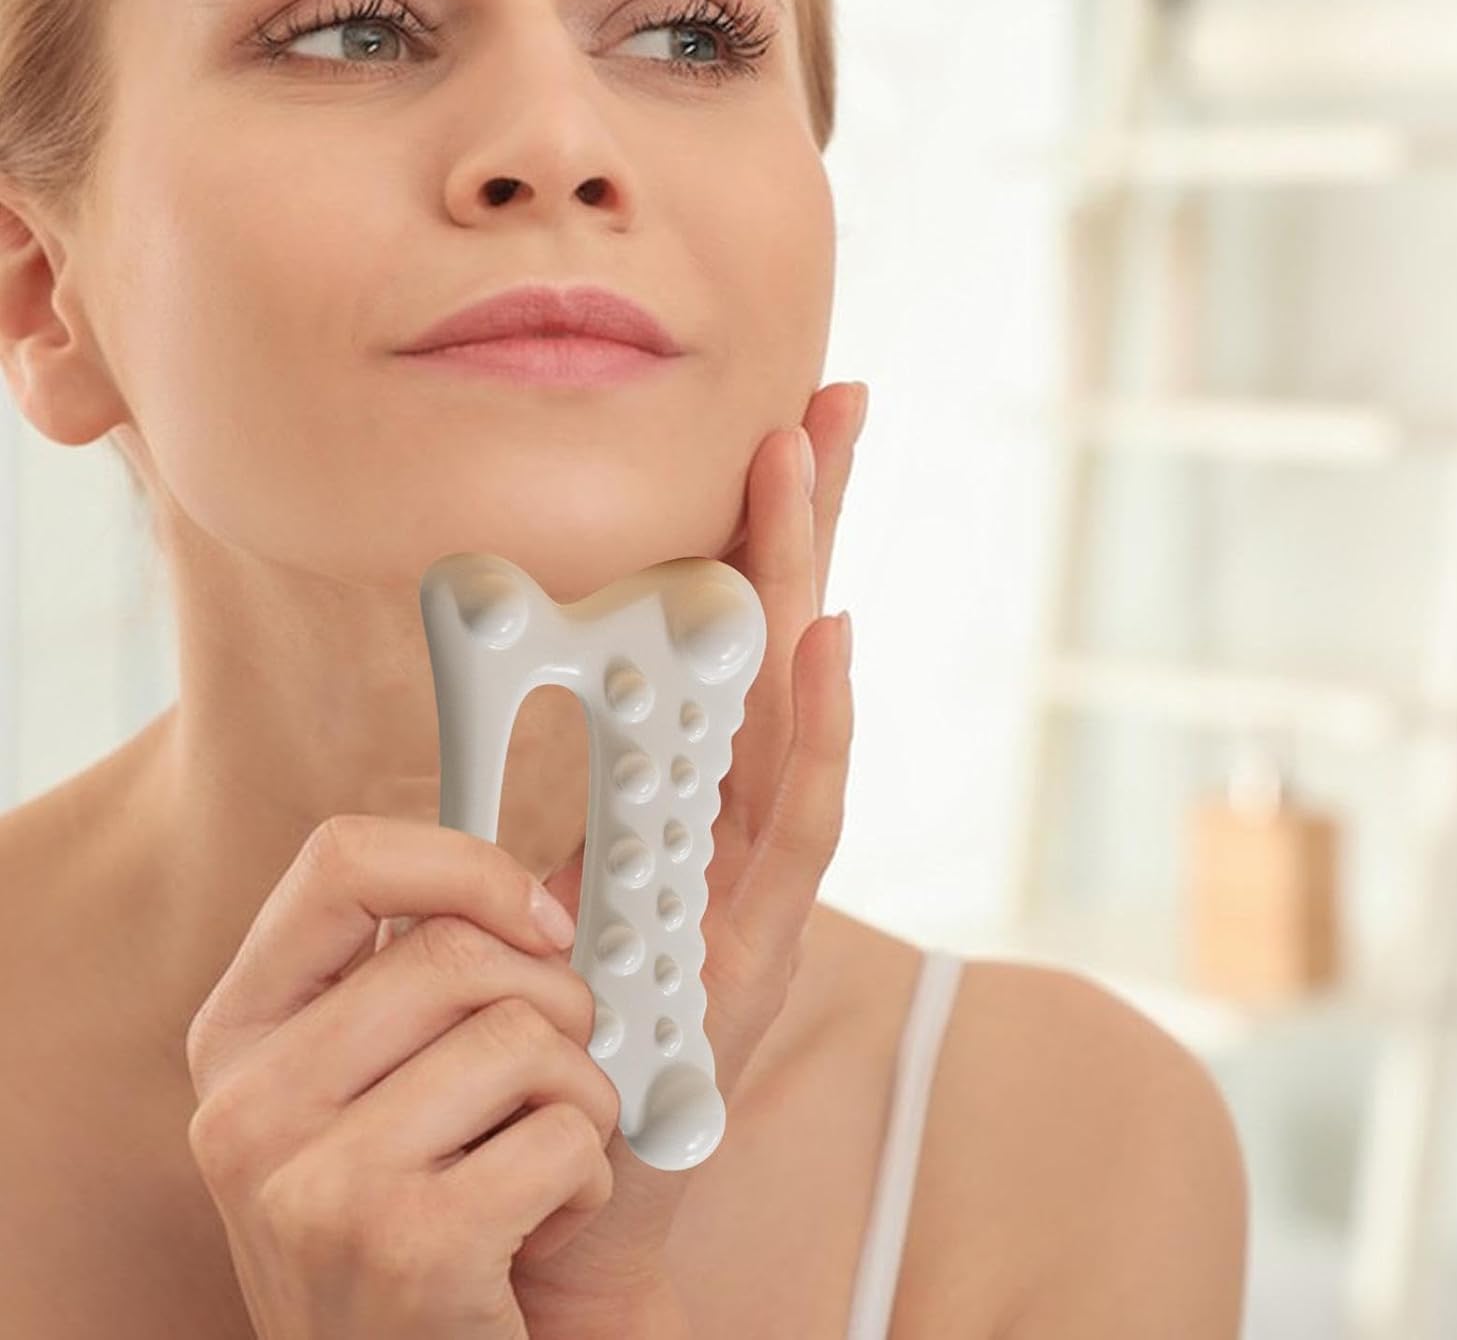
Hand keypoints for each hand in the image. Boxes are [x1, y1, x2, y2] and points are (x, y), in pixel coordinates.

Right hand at [183, 816, 620, 1339]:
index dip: (464, 864)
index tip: (540, 917)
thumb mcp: (382, 1086)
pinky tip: (539, 1230)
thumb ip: (433, 974)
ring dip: (583, 1096)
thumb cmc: (426, 1216)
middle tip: (552, 1073)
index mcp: (242, 1034)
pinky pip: (564, 1136)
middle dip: (555, 1002)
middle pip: (457, 951)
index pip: (340, 861)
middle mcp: (250, 1106)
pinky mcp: (404, 1250)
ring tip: (538, 1162)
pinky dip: (589, 1178)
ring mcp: (315, 1185)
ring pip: (524, 1036)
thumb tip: (564, 875)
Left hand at [510, 380, 867, 1332]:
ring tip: (804, 466)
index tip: (775, 435)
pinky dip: (818, 732)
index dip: (759, 542)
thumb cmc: (566, 1018)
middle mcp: (744, 820)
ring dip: (798, 583)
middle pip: (784, 649)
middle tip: (827, 404)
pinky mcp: (766, 943)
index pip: (734, 646)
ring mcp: (765, 876)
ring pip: (793, 708)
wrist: (576, 1166)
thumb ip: (565, 782)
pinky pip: (800, 824)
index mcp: (695, 794)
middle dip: (807, 524)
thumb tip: (516, 664)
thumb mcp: (551, 876)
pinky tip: (823, 639)